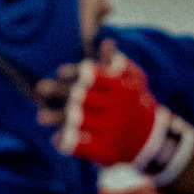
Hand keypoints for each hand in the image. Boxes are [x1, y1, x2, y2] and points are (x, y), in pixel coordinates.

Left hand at [50, 40, 193, 183]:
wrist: (153, 143)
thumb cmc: (137, 107)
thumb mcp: (134, 83)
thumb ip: (119, 65)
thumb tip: (106, 42)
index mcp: (123, 88)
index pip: (94, 75)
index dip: (75, 72)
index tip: (60, 72)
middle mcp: (118, 109)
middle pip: (82, 97)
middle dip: (59, 91)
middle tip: (40, 87)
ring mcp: (112, 131)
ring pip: (78, 121)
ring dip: (56, 117)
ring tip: (40, 117)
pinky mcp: (107, 151)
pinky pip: (81, 145)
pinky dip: (66, 141)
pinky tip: (56, 138)